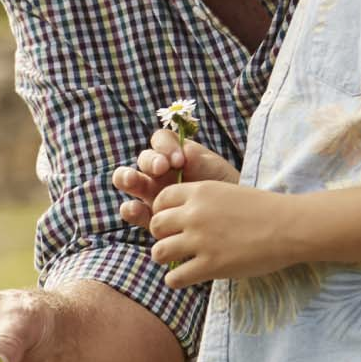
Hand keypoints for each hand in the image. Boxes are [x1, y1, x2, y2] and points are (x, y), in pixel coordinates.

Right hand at [113, 130, 239, 230]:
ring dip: (126, 178)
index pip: (161, 141)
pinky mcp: (149, 216)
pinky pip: (132, 210)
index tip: (179, 159)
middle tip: (161, 168)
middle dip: (148, 161)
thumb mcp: (216, 172)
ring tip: (133, 180)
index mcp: (175, 154)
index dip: (165, 146)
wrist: (233, 220)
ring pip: (128, 180)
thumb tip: (184, 154)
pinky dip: (129, 209)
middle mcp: (159, 172)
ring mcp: (151, 193)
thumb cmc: (224, 189)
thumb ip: (199, 162)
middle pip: (143, 159)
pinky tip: (136, 209)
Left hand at [149, 181, 296, 286]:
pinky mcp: (210, 265)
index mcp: (201, 191)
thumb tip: (184, 213)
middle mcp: (195, 214)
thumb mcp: (229, 192)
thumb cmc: (266, 210)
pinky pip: (174, 278)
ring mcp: (201, 240)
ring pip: (159, 252)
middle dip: (162, 235)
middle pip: (156, 225)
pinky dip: (176, 280)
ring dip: (166, 258)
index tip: (172, 222)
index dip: (163, 211)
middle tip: (175, 243)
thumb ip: (204, 200)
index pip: (161, 199)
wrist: (290, 227)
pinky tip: (187, 277)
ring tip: (179, 261)